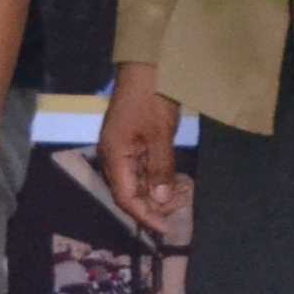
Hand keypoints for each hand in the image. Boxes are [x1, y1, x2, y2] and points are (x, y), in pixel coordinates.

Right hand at [97, 66, 190, 235]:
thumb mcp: (159, 134)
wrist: (147, 65)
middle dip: (152, 206)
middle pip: (128, 192)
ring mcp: (121, 148)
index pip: (125, 197)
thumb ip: (159, 168)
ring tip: (181, 196)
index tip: (165, 227)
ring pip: (136, 181)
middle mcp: (113, 156)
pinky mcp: (132, 140)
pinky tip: (173, 180)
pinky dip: (156, 177)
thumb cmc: (151, 97)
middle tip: (179, 210)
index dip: (144, 215)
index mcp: (114, 156)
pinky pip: (141, 168)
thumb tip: (160, 199)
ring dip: (156, 192)